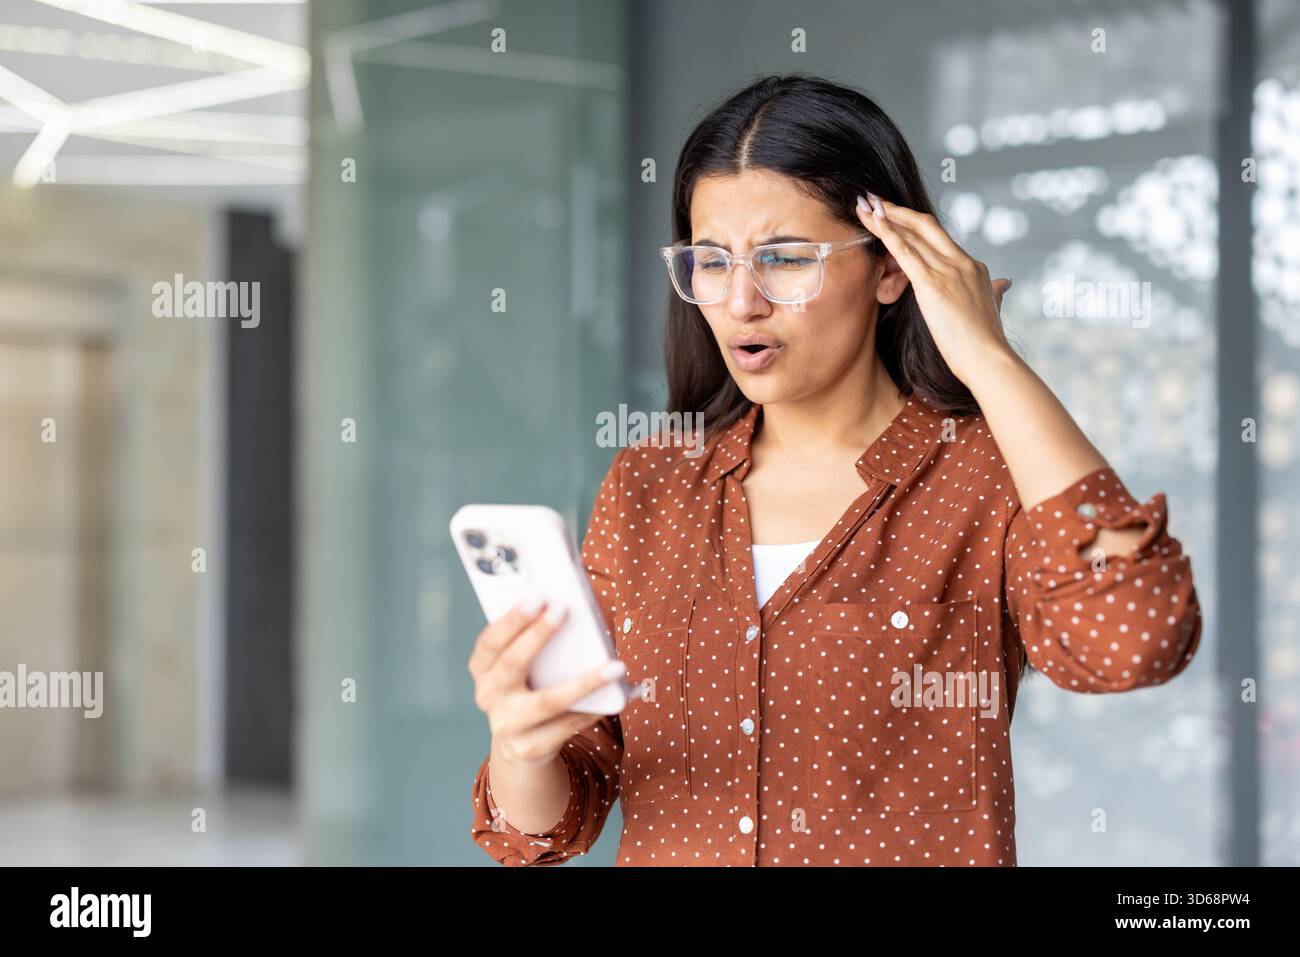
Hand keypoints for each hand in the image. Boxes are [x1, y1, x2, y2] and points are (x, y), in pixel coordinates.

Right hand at [467, 596, 626, 768]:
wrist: (521, 744)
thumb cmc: (529, 687)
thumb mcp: (520, 666)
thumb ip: (533, 639)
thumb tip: (575, 608)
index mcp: (482, 668)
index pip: (490, 641)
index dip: (511, 619)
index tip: (538, 597)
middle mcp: (488, 696)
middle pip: (511, 664)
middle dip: (537, 635)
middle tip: (563, 609)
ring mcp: (507, 725)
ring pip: (549, 701)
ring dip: (586, 682)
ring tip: (616, 667)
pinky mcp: (530, 747)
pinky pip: (569, 724)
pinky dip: (594, 707)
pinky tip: (616, 695)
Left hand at [856, 193, 1013, 385]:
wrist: (988, 357)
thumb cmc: (987, 342)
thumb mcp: (994, 308)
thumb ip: (996, 292)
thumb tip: (1004, 284)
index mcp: (974, 267)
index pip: (940, 239)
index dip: (915, 226)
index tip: (898, 216)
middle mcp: (961, 262)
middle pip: (926, 226)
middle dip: (898, 211)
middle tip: (875, 199)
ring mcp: (948, 270)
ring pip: (912, 234)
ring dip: (885, 217)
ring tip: (864, 204)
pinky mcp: (932, 284)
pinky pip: (905, 252)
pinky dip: (887, 233)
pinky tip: (872, 221)